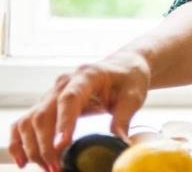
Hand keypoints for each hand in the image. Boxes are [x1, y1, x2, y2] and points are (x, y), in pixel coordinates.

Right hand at [8, 52, 150, 170]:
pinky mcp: (46, 104)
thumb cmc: (129, 79)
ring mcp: (51, 93)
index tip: (62, 145)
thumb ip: (124, 118)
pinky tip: (24, 161)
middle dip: (46, 144)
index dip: (63, 122)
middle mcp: (63, 83)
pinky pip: (24, 123)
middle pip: (44, 113)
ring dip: (33, 147)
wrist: (123, 66)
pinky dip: (20, 142)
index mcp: (87, 76)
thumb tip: (119, 143)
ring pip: (30, 120)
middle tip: (56, 167)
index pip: (69, 98)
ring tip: (48, 167)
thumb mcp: (133, 96)